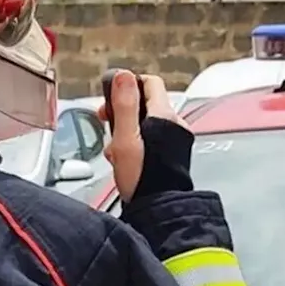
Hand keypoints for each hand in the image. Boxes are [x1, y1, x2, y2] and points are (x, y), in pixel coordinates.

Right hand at [97, 71, 186, 202]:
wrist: (159, 209)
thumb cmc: (143, 179)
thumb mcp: (125, 139)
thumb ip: (124, 105)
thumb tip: (124, 76)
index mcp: (164, 115)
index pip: (149, 82)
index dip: (128, 85)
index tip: (112, 97)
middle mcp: (175, 124)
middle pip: (146, 103)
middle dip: (123, 112)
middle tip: (108, 123)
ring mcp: (177, 140)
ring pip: (147, 123)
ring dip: (128, 131)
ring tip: (116, 149)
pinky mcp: (174, 154)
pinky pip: (154, 139)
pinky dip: (138, 144)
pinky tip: (127, 160)